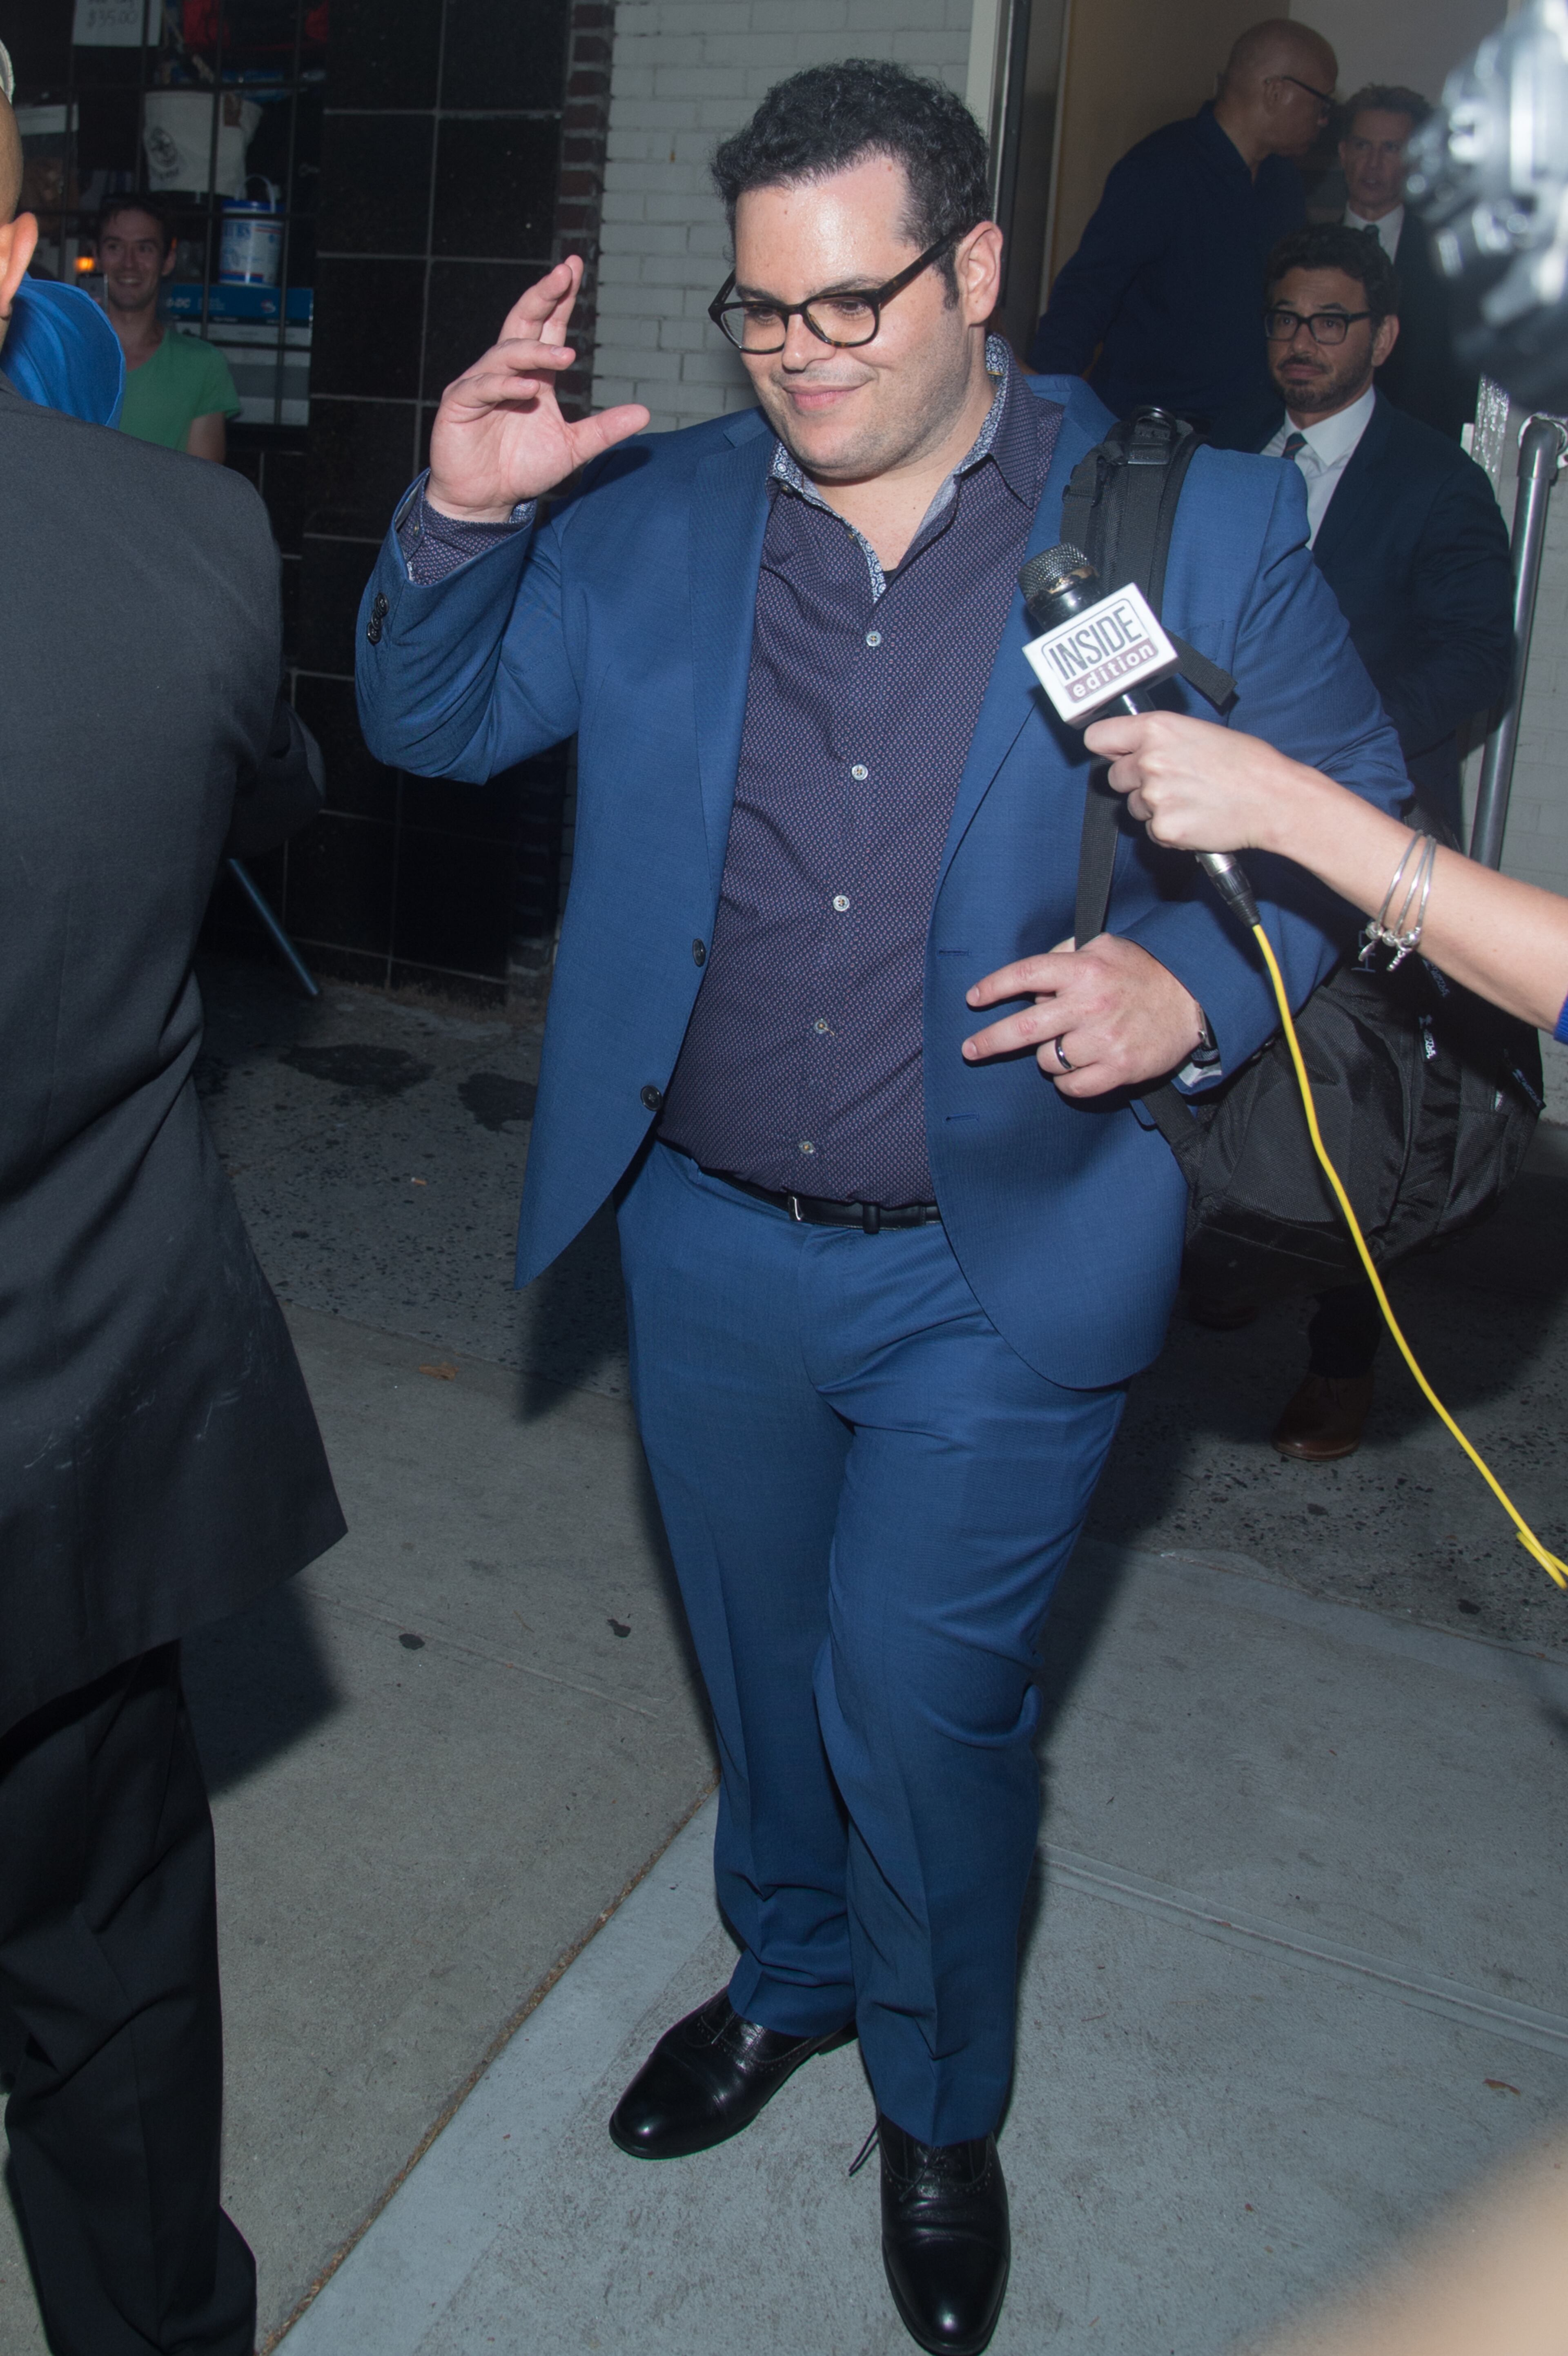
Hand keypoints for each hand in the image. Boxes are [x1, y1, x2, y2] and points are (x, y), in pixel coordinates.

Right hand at [425, 256, 650, 521]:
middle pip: (523, 322)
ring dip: (534, 351)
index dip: (560, 299)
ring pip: (506, 354)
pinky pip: (484, 387)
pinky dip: (506, 386)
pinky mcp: (460, 403)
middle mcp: (505, 370)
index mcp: (532, 374)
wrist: (486, 499)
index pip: (547, 327)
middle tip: (564, 274)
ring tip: (565, 357)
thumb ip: (604, 430)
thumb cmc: (522, 469)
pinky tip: (530, 389)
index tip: (575, 268)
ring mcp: (480, 383)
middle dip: (543, 296)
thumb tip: (644, 412)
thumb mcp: (572, 448)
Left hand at [963, 933, 1203, 1096]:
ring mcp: (1105, 1040)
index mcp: (1084, 970)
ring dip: (1046, 1057)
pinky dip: (1067, 1082)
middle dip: (990, 1040)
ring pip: (1048, 1060)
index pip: (1026, 975)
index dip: (994, 987)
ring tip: (1065, 1046)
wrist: (1193, 998)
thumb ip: (1065, 954)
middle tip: (970, 1049)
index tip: (973, 999)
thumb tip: (1032, 979)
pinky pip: (1073, 1086)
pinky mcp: (1120, 1069)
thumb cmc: (1143, 972)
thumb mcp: (1105, 946)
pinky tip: (1076, 1069)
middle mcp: (1090, 1004)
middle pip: (1025, 1028)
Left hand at [1082, 710, 1310, 856]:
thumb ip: (1161, 738)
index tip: (1116, 753)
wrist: (1273, 799)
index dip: (1108, 747)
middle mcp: (1149, 760)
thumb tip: (1134, 747)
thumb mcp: (1199, 732)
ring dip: (1152, 806)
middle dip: (1135, 781)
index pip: (1098, 737)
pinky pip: (1150, 831)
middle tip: (1170, 781)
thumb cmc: (1247, 764)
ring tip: (1191, 799)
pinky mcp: (1162, 829)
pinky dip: (1168, 829)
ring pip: (1133, 806)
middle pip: (1113, 777)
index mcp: (1157, 729)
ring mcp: (1153, 797)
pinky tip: (1195, 817)